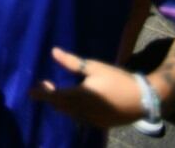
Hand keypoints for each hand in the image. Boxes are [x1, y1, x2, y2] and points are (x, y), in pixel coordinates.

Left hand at [29, 47, 143, 127]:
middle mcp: (84, 110)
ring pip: (69, 114)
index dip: (42, 94)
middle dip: (50, 98)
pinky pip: (80, 118)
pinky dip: (72, 111)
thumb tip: (54, 52)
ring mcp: (92, 119)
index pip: (55, 96)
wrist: (144, 99)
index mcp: (82, 95)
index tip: (30, 91)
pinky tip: (71, 104)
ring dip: (60, 105)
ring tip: (54, 94)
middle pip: (61, 106)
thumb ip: (73, 62)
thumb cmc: (118, 79)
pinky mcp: (100, 123)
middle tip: (42, 88)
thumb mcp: (95, 67)